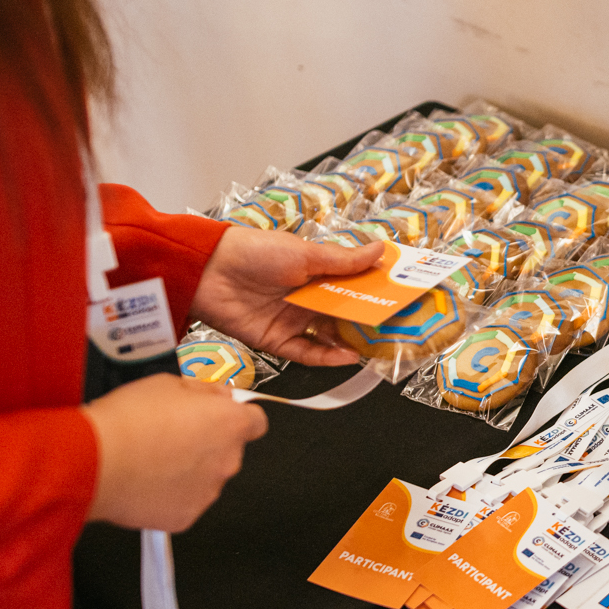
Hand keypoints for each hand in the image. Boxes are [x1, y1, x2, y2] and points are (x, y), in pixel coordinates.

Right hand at [82, 375, 268, 530]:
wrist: (96, 460)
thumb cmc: (129, 420)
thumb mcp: (169, 382)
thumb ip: (203, 390)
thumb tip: (216, 395)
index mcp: (230, 424)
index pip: (255, 421)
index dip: (236, 417)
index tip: (218, 416)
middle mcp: (228, 460)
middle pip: (228, 450)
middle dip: (207, 443)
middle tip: (172, 434)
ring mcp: (209, 491)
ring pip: (206, 477)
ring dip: (189, 469)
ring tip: (152, 457)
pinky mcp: (186, 515)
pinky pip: (185, 501)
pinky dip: (170, 493)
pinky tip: (146, 479)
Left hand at [192, 228, 383, 365]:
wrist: (208, 271)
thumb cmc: (256, 252)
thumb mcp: (306, 253)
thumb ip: (344, 260)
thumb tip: (381, 250)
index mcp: (316, 274)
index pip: (353, 287)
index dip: (375, 294)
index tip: (400, 300)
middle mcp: (306, 299)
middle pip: (344, 315)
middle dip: (368, 324)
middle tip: (396, 330)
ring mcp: (293, 321)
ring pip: (329, 337)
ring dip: (351, 343)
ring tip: (376, 347)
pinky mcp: (277, 341)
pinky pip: (306, 353)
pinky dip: (326, 358)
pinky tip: (346, 356)